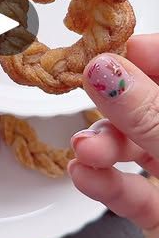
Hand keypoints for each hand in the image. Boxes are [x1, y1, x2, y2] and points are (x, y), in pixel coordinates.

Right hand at [68, 34, 158, 237]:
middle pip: (153, 106)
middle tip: (89, 93)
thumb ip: (148, 116)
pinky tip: (85, 176)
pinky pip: (130, 189)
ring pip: (138, 147)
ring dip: (104, 146)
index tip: (108, 47)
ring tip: (85, 151)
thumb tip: (108, 69)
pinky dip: (104, 182)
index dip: (147, 53)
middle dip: (117, 103)